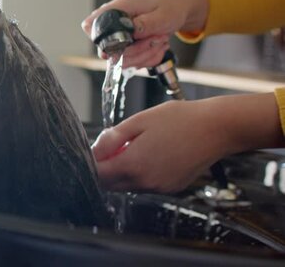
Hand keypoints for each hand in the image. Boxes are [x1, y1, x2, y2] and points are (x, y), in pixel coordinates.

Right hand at [81, 0, 208, 68]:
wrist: (177, 10)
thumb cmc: (169, 7)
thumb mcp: (162, 14)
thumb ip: (145, 23)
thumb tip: (130, 31)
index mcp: (117, 9)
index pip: (92, 26)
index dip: (104, 40)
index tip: (125, 45)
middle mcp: (113, 25)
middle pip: (108, 51)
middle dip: (136, 51)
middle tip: (155, 39)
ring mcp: (119, 38)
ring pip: (122, 61)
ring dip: (145, 55)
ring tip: (159, 40)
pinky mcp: (126, 49)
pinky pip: (133, 63)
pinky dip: (149, 58)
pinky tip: (157, 46)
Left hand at [91, 93, 283, 192]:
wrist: (217, 128)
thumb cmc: (179, 120)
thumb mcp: (138, 121)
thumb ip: (112, 138)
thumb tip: (94, 150)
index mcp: (133, 165)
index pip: (98, 175)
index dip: (91, 163)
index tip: (93, 150)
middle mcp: (145, 182)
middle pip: (110, 183)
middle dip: (105, 168)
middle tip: (113, 146)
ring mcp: (159, 188)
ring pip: (127, 185)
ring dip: (122, 171)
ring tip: (135, 147)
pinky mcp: (171, 188)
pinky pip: (145, 185)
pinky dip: (139, 174)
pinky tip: (151, 154)